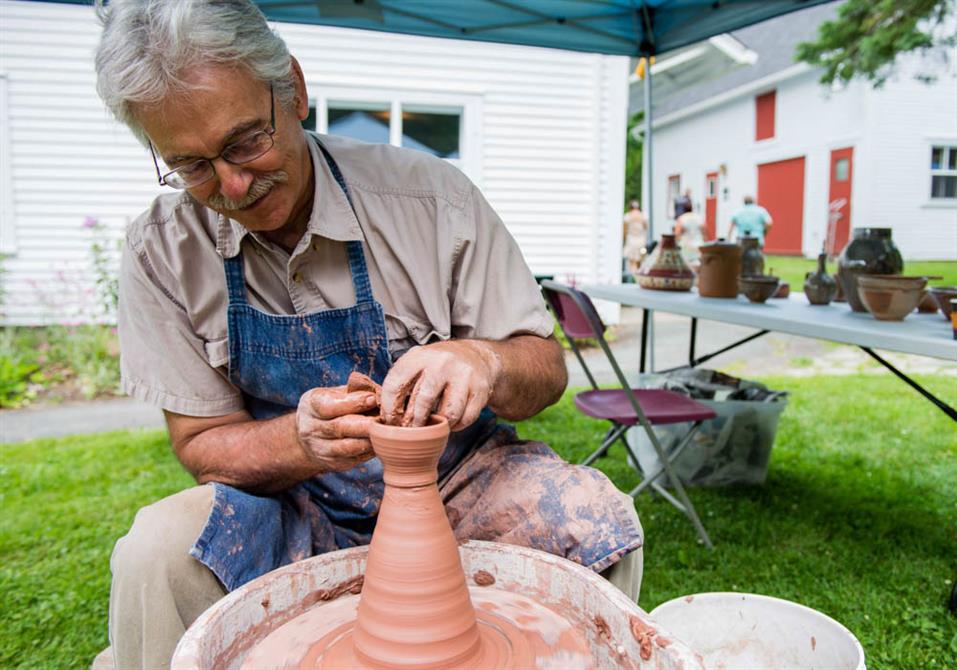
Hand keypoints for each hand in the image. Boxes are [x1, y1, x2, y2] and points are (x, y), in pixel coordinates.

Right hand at [296, 384, 378, 471]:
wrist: (312, 435)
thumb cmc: (332, 407)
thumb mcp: (336, 393)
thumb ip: (355, 392)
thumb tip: (379, 395)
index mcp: (311, 405)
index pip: (329, 406)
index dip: (353, 403)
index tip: (373, 399)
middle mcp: (311, 429)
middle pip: (339, 428)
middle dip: (364, 424)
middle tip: (384, 419)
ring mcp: (321, 449)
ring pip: (348, 447)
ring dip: (370, 439)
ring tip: (386, 431)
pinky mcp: (335, 464)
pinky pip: (356, 458)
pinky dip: (371, 450)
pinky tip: (381, 442)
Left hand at [380, 340, 500, 429]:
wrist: (476, 356)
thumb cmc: (438, 366)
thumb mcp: (417, 363)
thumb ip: (401, 383)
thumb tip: (383, 417)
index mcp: (419, 356)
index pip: (396, 385)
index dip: (389, 409)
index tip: (390, 422)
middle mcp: (441, 363)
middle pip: (423, 402)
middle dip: (414, 424)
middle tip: (411, 432)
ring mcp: (463, 375)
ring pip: (448, 414)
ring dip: (439, 426)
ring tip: (433, 426)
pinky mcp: (480, 389)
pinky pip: (465, 418)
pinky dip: (456, 426)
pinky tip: (450, 422)